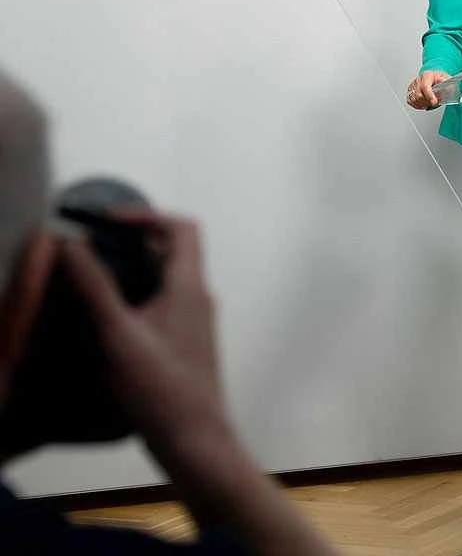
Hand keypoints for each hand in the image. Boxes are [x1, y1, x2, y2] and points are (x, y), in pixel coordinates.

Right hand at [61, 215, 231, 462]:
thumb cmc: (158, 386)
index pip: (183, 228)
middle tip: (91, 247)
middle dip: (132, 241)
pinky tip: (105, 314)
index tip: (106, 221)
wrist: (193, 438)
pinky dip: (136, 295)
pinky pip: (162, 303)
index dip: (146, 216)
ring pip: (165, 279)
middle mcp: (198, 297)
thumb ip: (94, 286)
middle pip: (172, 252)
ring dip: (132, 269)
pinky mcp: (184, 342)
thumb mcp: (117, 333)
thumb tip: (71, 243)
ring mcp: (194, 321)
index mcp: (189, 286)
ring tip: (91, 276)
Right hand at [407, 70, 449, 109]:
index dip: (429, 96)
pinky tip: (424, 104)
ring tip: (429, 103)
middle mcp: (418, 80)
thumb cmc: (439, 78)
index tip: (434, 102)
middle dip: (427, 102)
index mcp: (426, 75)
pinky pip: (411, 101)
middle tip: (435, 103)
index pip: (425, 86)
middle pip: (419, 95)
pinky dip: (417, 105)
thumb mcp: (447, 78)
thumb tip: (449, 89)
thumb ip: (448, 84)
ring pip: (414, 99)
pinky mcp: (410, 92)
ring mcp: (413, 86)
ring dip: (423, 104)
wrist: (434, 77)